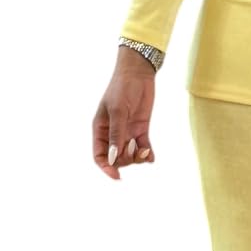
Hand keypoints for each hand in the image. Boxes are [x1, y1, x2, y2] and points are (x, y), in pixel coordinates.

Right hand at [93, 49, 156, 179]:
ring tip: (145, 149)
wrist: (138, 74)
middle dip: (126, 159)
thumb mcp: (118, 111)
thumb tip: (113, 156)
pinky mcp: (141, 129)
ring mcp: (127, 132)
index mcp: (100, 129)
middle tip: (134, 148)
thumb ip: (116, 134)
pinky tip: (151, 156)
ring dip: (137, 157)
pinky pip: (143, 147)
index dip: (106, 167)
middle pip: (116, 158)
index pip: (99, 155)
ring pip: (130, 155)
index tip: (117, 176)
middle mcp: (113, 134)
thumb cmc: (122, 88)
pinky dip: (147, 154)